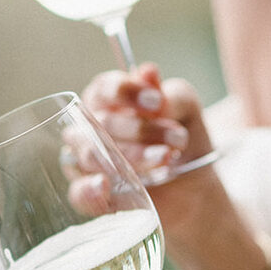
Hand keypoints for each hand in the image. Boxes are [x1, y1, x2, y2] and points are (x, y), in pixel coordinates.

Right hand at [72, 63, 218, 238]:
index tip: (157, 102)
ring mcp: (84, 162)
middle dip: (140, 130)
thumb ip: (171, 94)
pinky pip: (79, 192)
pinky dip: (90, 191)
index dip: (126, 92)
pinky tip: (105, 185)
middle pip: (100, 123)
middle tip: (177, 139)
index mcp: (107, 100)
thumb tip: (149, 74)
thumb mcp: (187, 111)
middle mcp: (88, 128)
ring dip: (131, 157)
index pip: (104, 88)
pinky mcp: (88, 194)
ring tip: (165, 159)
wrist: (191, 187)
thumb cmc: (180, 140)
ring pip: (92, 156)